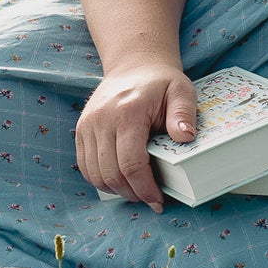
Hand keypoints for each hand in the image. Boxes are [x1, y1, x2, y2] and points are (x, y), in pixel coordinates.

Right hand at [74, 59, 197, 210]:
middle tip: (150, 200)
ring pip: (96, 174)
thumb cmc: (160, 82)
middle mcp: (102, 119)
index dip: (145, 188)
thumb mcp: (181, 91)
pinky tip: (120, 182)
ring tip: (137, 192)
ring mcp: (88, 125)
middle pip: (112, 173)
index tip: (158, 201)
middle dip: (133, 194)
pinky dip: (102, 180)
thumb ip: (184, 113)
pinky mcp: (81, 130)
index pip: (131, 163)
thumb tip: (186, 137)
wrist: (134, 66)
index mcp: (127, 112)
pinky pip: (86, 166)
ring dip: (117, 190)